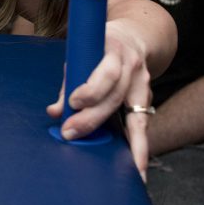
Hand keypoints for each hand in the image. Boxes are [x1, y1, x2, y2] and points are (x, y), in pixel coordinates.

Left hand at [46, 22, 152, 179]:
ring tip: (120, 166)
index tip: (73, 102)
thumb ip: (68, 83)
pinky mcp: (148, 97)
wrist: (133, 38)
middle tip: (70, 133)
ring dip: (126, 142)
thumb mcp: (82, 55)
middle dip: (92, 118)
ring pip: (135, 114)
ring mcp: (143, 83)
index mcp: (113, 50)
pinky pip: (144, 124)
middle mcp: (132, 66)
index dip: (91, 90)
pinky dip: (140, 146)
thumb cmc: (99, 48)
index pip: (106, 73)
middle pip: (115, 96)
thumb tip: (55, 112)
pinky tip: (138, 167)